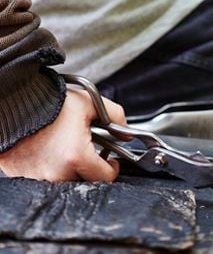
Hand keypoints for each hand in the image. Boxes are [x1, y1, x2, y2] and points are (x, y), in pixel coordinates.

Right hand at [0, 87, 126, 180]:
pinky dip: (53, 168)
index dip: (112, 168)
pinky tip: (52, 151)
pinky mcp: (25, 177)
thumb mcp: (89, 103)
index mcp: (75, 156)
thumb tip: (125, 130)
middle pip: (85, 180)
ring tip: (68, 148)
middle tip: (89, 150)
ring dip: (71, 169)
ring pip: (66, 181)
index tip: (111, 161)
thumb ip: (114, 115)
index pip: (105, 177)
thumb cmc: (49, 104)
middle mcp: (57, 173)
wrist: (16, 105)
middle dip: (91, 167)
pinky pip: (47, 178)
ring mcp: (40, 177)